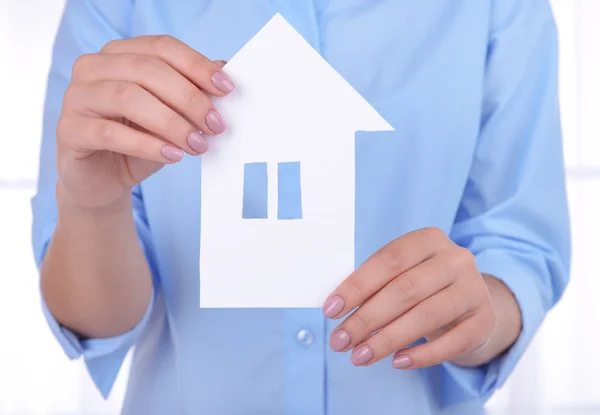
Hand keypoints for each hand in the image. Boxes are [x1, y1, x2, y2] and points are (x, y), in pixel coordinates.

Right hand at [56, 35, 233, 209]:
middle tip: (216, 125)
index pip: (162, 47)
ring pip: (128, 97)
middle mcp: (93, 67)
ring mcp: (76, 97)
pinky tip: (173, 156)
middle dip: (189, 98)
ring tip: (198, 145)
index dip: (196, 66)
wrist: (103, 180)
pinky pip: (109, 133)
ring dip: (171, 123)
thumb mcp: (171, 115)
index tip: (226, 89)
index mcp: (120, 54)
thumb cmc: (138, 141)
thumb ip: (191, 92)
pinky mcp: (68, 130)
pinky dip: (147, 144)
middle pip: (147, 70)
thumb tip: (224, 71)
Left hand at [323, 227, 500, 369]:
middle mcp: (455, 259)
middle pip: (405, 290)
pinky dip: (422, 355)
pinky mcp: (485, 319)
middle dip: (366, 319)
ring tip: (359, 356)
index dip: (357, 286)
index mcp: (429, 239)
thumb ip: (374, 285)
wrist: (470, 301)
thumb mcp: (401, 274)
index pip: (388, 260)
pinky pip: (452, 342)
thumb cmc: (422, 285)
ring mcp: (474, 288)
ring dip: (387, 340)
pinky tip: (397, 362)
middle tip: (339, 341)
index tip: (330, 310)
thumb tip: (336, 309)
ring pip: (426, 316)